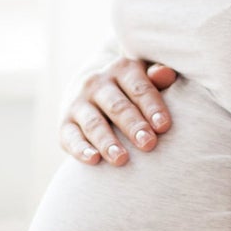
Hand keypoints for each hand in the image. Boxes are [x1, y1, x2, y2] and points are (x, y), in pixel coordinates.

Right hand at [60, 55, 178, 166]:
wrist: (91, 88)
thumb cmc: (131, 88)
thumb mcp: (145, 77)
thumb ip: (158, 78)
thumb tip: (165, 73)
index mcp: (122, 69)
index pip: (139, 88)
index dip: (152, 107)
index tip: (164, 126)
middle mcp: (97, 83)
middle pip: (117, 106)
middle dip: (133, 125)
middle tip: (148, 144)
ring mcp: (78, 103)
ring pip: (94, 123)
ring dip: (107, 141)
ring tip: (121, 158)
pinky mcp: (65, 124)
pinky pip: (71, 137)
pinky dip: (81, 149)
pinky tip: (93, 160)